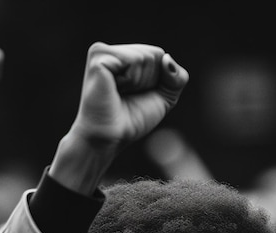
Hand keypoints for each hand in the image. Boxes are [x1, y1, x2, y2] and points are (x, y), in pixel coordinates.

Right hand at [70, 42, 187, 151]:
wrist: (112, 138)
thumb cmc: (132, 120)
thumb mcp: (163, 98)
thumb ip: (176, 78)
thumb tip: (167, 58)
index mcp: (123, 56)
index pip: (159, 55)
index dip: (156, 81)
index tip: (135, 95)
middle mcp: (111, 50)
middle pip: (153, 54)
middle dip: (148, 81)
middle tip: (126, 96)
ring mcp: (102, 52)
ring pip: (144, 57)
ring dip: (139, 82)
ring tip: (119, 93)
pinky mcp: (99, 58)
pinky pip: (133, 60)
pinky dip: (131, 80)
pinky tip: (114, 89)